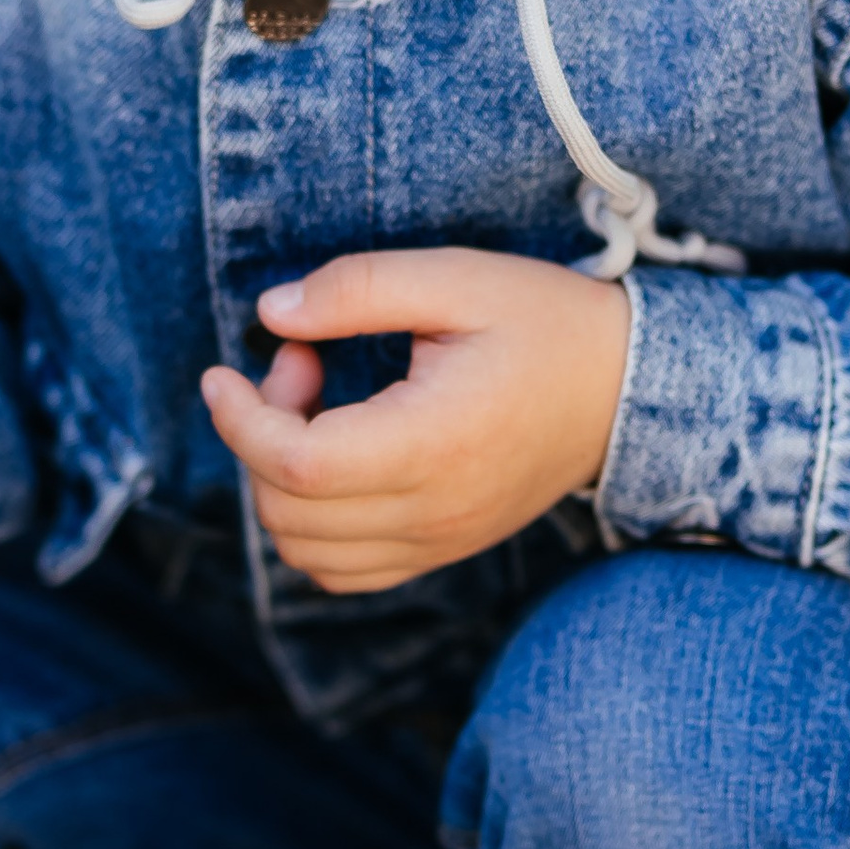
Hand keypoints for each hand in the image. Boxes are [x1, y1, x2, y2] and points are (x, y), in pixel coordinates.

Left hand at [200, 247, 630, 594]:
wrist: (626, 389)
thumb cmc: (545, 322)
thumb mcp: (457, 277)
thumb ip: (357, 289)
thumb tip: (270, 314)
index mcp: (436, 441)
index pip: (298, 464)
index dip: (239, 421)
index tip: (223, 371)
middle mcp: (435, 510)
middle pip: (289, 511)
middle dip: (260, 434)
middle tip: (302, 362)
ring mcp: (439, 541)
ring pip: (305, 551)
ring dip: (281, 480)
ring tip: (320, 407)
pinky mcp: (441, 551)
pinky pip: (344, 570)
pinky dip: (312, 523)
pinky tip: (336, 456)